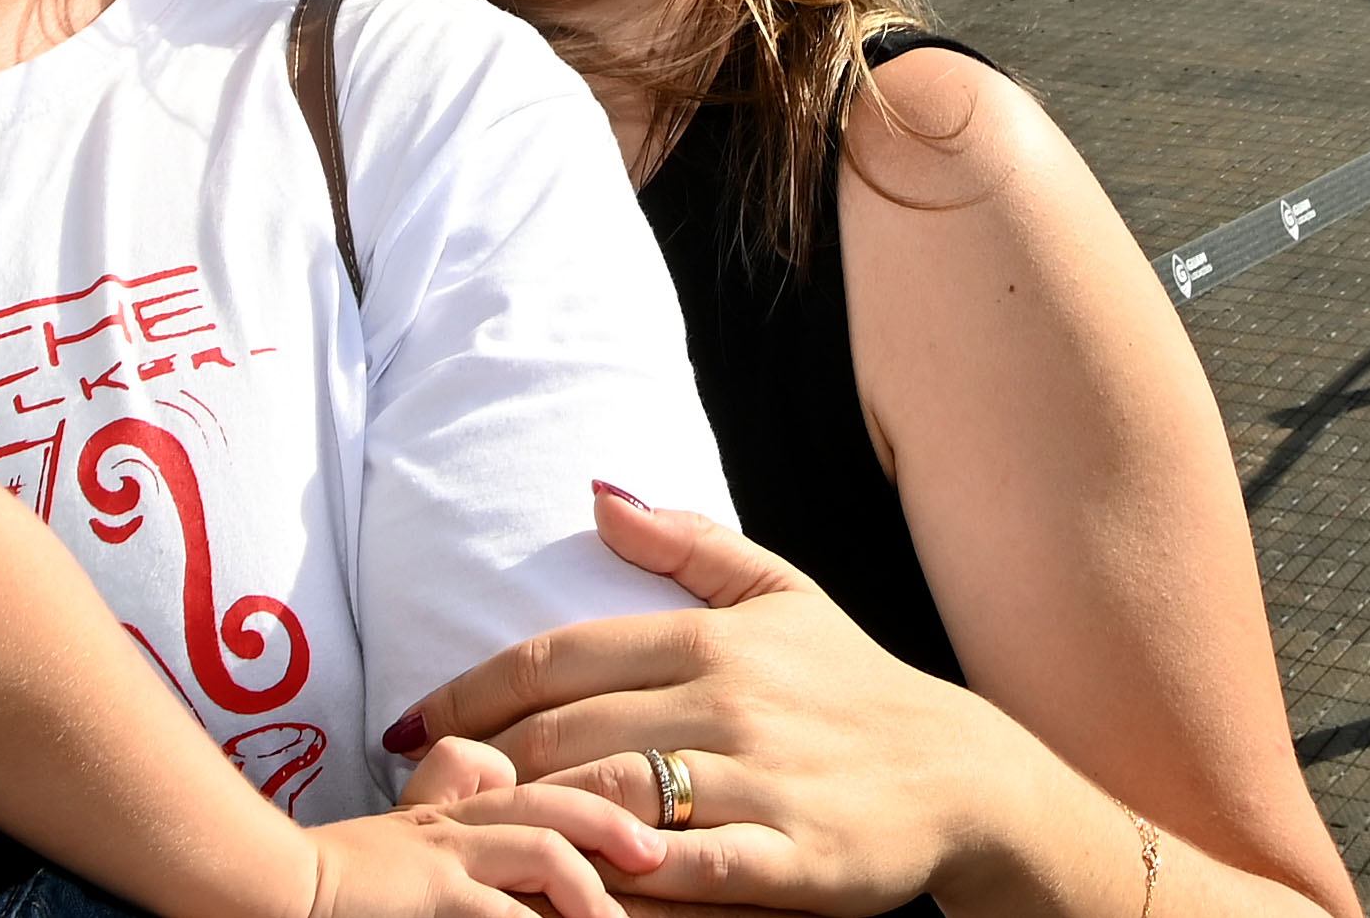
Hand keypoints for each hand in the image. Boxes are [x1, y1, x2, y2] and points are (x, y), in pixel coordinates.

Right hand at [304, 802, 641, 917]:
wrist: (267, 893)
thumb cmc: (331, 884)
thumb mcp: (400, 845)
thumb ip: (446, 822)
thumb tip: (496, 826)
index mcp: (449, 811)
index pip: (531, 784)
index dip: (586, 802)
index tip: (631, 834)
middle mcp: (453, 821)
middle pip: (550, 798)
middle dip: (612, 821)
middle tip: (656, 853)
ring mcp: (444, 855)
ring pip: (542, 846)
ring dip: (589, 886)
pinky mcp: (434, 892)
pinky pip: (506, 912)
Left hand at [392, 488, 985, 915]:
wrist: (961, 775)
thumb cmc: (853, 684)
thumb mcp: (779, 593)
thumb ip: (684, 542)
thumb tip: (595, 491)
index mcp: (710, 640)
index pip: (554, 659)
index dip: (465, 694)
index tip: (407, 726)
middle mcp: (728, 703)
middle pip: (564, 733)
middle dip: (478, 768)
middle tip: (418, 796)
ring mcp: (760, 781)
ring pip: (611, 800)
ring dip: (529, 823)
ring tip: (467, 845)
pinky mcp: (791, 857)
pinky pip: (684, 875)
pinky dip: (620, 882)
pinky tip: (573, 888)